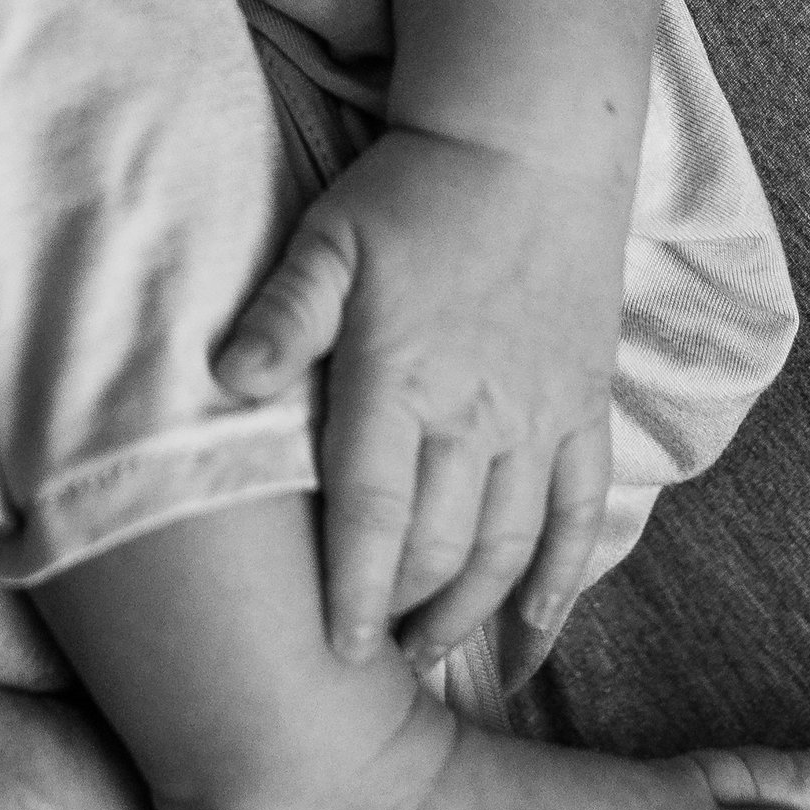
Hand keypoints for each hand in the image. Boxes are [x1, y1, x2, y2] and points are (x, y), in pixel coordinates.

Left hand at [214, 127, 623, 672]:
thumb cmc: (414, 190)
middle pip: (439, 546)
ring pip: (507, 546)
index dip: (355, 592)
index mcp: (400, 376)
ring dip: (470, 612)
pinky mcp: (583, 408)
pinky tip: (532, 638)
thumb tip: (225, 379)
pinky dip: (559, 584)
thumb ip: (282, 316)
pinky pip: (578, 515)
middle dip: (406, 613)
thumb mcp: (330, 238)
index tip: (337, 653)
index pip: (374, 514)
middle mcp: (474, 412)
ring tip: (432, 656)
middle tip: (373, 666)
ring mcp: (537, 415)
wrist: (530, 144)